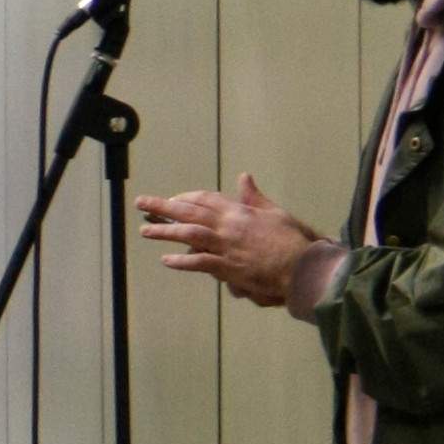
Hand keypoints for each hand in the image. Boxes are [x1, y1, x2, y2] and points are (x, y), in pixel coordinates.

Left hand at [139, 172, 320, 308]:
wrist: (302, 265)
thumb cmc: (291, 240)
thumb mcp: (274, 212)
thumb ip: (254, 197)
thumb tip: (244, 176)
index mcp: (239, 211)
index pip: (206, 198)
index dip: (186, 197)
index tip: (172, 199)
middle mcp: (228, 225)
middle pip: (189, 212)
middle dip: (163, 206)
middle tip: (141, 202)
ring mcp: (226, 246)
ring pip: (188, 235)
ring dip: (165, 232)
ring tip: (145, 231)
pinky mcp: (228, 267)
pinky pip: (199, 262)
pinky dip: (182, 262)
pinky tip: (166, 260)